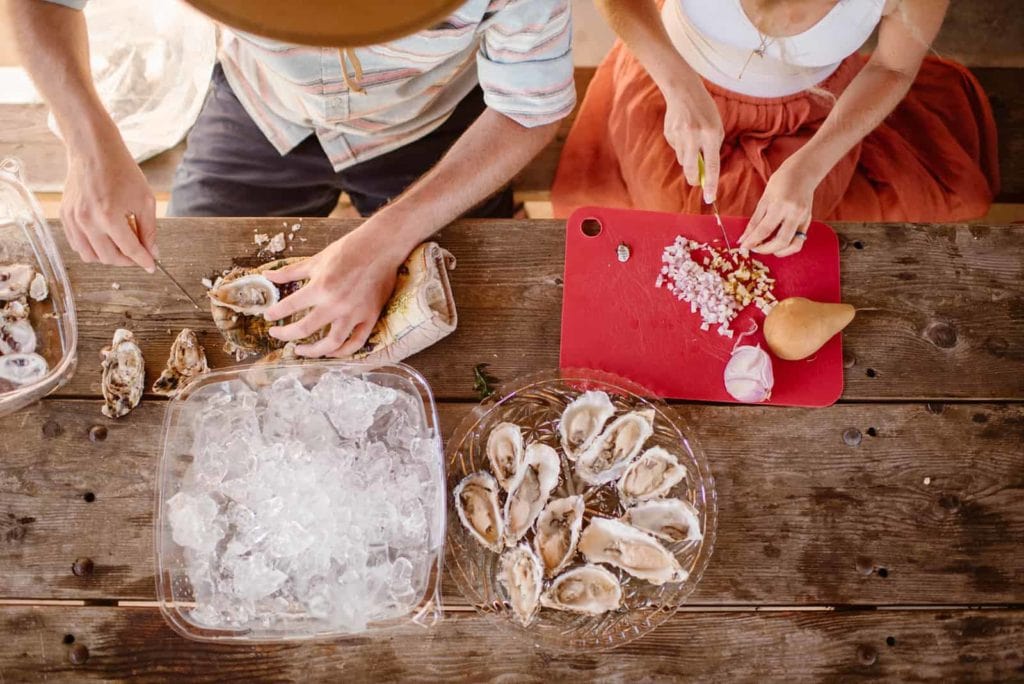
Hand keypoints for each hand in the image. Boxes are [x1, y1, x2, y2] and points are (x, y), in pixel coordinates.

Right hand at [61, 135, 156, 270]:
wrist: (94, 151)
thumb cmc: (122, 171)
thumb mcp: (145, 200)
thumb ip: (149, 230)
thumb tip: (152, 252)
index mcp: (109, 217)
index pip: (129, 250)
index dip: (143, 261)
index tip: (151, 266)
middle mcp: (87, 221)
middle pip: (109, 257)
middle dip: (127, 260)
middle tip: (139, 254)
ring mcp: (73, 219)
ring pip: (90, 256)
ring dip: (108, 257)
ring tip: (122, 245)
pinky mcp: (64, 215)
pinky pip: (77, 244)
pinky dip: (92, 248)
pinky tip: (105, 239)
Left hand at [263, 226, 403, 357]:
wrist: (380, 247)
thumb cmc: (348, 250)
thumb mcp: (316, 260)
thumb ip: (290, 272)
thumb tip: (267, 275)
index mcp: (320, 287)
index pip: (289, 306)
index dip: (275, 313)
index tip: (268, 316)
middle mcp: (336, 304)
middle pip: (304, 330)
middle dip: (285, 335)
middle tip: (277, 335)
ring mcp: (354, 314)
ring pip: (331, 344)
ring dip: (313, 352)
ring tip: (301, 350)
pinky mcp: (370, 317)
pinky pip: (356, 342)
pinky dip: (343, 352)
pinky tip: (331, 352)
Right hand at [662, 82, 723, 201]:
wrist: (683, 91)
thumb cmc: (705, 110)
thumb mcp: (716, 127)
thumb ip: (712, 149)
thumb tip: (705, 171)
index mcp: (710, 134)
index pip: (712, 165)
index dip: (711, 184)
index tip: (709, 198)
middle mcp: (694, 136)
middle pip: (691, 169)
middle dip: (693, 178)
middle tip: (696, 180)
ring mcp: (679, 135)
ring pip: (682, 160)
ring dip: (688, 158)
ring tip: (691, 141)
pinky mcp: (669, 134)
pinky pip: (676, 149)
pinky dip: (680, 147)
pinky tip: (682, 132)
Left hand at [739, 163, 816, 256]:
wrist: (803, 172)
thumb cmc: (781, 181)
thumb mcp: (764, 198)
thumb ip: (755, 221)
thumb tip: (744, 238)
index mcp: (781, 205)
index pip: (764, 230)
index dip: (752, 241)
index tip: (743, 246)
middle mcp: (794, 214)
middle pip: (780, 241)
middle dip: (764, 249)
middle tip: (753, 249)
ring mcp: (804, 219)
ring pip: (793, 245)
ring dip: (778, 252)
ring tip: (765, 248)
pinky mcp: (808, 222)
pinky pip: (799, 241)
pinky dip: (787, 247)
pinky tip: (777, 245)